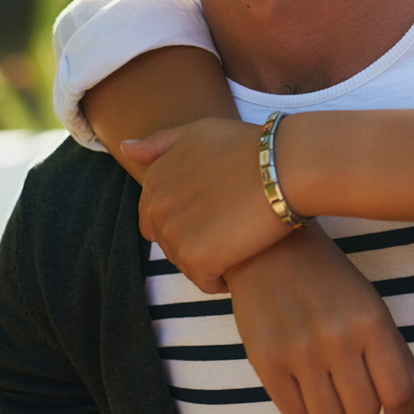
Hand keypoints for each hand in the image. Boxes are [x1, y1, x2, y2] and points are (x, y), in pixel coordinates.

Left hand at [123, 117, 287, 292]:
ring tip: (242, 238)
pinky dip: (223, 276)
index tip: (219, 209)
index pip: (156, 216)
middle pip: (170, 243)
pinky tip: (245, 256)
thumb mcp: (201, 132)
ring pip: (187, 263)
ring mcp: (174, 233)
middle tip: (234, 225)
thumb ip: (162, 143)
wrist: (286, 165)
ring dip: (212, 258)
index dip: (190, 218)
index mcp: (155, 178)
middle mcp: (156, 205)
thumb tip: (126, 149)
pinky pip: (205, 280)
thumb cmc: (251, 146)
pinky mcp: (197, 257)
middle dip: (198, 240)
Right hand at [226, 225, 413, 413]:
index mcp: (371, 321)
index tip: (398, 411)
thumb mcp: (372, 305)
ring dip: (334, 407)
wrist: (271, 249)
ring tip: (327, 379)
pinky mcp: (266, 362)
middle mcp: (337, 338)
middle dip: (365, 403)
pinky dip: (302, 403)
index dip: (403, 411)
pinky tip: (302, 377)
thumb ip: (400, 353)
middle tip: (356, 381)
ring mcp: (299, 352)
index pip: (398, 392)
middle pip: (365, 412)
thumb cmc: (329, 278)